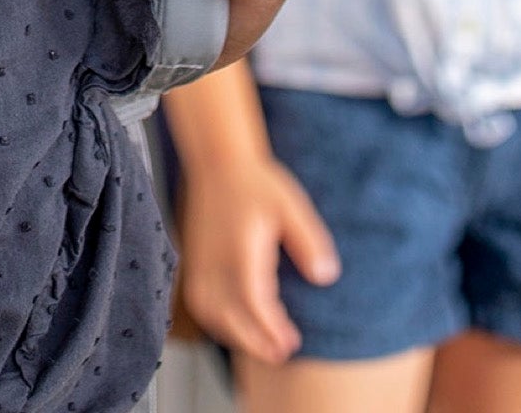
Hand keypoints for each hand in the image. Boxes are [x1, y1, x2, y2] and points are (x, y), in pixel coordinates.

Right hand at [176, 150, 339, 361]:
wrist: (218, 164)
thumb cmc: (256, 184)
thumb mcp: (292, 208)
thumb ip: (309, 243)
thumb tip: (326, 277)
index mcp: (241, 251)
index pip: (255, 302)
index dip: (272, 328)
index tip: (292, 342)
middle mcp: (215, 263)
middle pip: (232, 317)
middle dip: (256, 342)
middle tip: (281, 355)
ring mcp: (201, 266)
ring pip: (214, 315)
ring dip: (237, 336)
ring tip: (264, 348)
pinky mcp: (195, 266)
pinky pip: (202, 306)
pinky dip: (219, 323)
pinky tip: (237, 327)